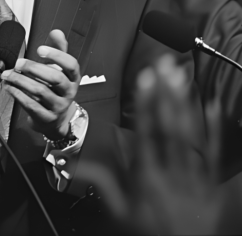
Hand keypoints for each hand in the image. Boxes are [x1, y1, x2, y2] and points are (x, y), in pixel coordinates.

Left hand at [1, 29, 79, 139]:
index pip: (71, 65)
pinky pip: (31, 105)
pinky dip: (18, 94)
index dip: (57, 55)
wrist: (53, 119)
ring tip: (7, 74)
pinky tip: (9, 86)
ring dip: (21, 80)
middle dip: (34, 68)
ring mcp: (58, 106)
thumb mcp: (58, 69)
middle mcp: (68, 92)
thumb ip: (57, 50)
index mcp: (72, 78)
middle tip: (18, 62)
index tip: (40, 49)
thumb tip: (57, 31)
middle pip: (55, 78)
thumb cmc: (53, 89)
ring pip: (41, 91)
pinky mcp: (46, 117)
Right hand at [79, 55, 227, 234]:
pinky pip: (212, 151)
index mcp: (147, 177)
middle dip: (166, 93)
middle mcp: (171, 171)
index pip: (146, 132)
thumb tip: (71, 166)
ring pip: (190, 134)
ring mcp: (193, 175)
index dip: (146, 103)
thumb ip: (101, 183)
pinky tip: (212, 105)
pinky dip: (214, 128)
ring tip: (182, 77)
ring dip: (186, 103)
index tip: (145, 78)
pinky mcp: (209, 182)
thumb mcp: (118, 212)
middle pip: (169, 126)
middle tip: (165, 65)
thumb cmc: (148, 234)